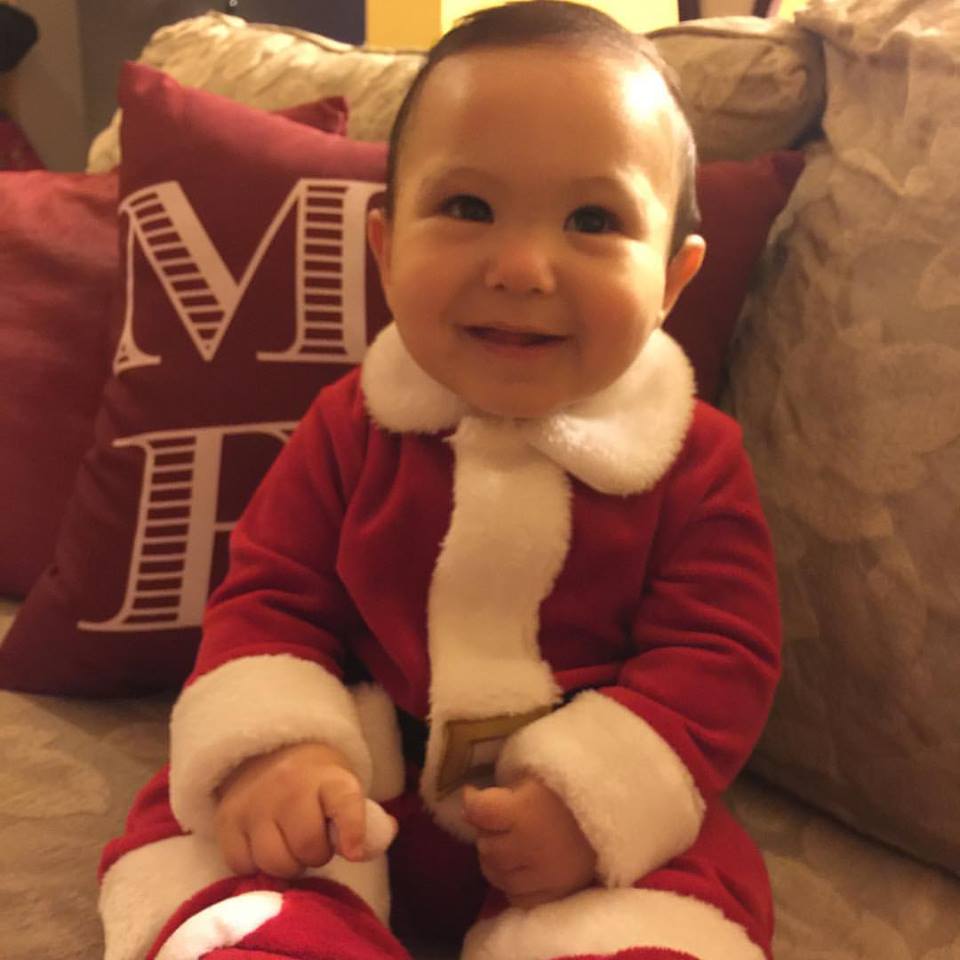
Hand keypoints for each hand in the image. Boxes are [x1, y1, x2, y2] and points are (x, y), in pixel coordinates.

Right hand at [214, 741, 370, 878]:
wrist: (269, 751)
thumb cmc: (315, 780)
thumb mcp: (344, 788)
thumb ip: (359, 820)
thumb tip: (361, 852)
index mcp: (328, 777)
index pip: (344, 802)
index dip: (352, 829)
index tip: (353, 852)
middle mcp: (289, 785)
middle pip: (307, 848)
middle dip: (315, 855)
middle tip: (313, 843)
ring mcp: (254, 802)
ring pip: (274, 862)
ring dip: (287, 864)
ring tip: (289, 846)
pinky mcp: (226, 818)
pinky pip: (242, 865)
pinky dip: (255, 865)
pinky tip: (264, 846)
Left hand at [462, 776, 596, 908]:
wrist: (613, 814)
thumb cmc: (568, 789)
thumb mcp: (532, 776)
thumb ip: (502, 789)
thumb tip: (469, 801)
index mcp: (524, 811)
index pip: (479, 810)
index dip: (473, 802)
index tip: (476, 797)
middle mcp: (529, 847)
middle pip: (486, 846)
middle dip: (488, 833)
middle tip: (500, 823)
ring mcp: (542, 875)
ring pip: (496, 875)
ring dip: (497, 860)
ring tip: (511, 845)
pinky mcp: (554, 894)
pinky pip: (516, 897)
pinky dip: (513, 884)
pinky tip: (522, 867)